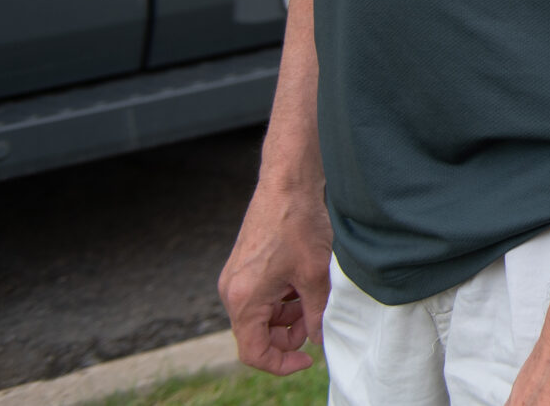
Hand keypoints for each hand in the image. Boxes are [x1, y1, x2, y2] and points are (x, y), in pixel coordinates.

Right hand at [217, 179, 332, 375]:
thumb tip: (318, 340)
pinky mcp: (242, 270)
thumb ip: (316, 314)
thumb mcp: (315, 276)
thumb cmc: (299, 225)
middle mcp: (231, 293)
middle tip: (316, 318)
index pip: (253, 353)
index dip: (281, 363)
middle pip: (257, 336)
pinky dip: (282, 299)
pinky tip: (302, 281)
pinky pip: (261, 299)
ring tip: (313, 293)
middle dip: (289, 334)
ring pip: (261, 317)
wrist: (286, 185)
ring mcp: (234, 281)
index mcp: (243, 300)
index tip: (308, 358)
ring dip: (288, 315)